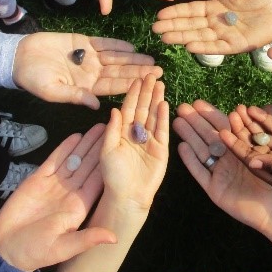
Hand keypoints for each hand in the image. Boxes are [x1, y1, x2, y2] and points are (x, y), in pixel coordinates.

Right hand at [0, 128, 115, 271]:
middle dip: (100, 148)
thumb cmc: (35, 252)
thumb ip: (88, 239)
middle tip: (114, 129)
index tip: (121, 150)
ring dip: (86, 144)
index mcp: (79, 207)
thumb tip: (115, 238)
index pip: (98, 182)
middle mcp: (70, 193)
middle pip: (89, 166)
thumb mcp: (63, 248)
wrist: (5, 249)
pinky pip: (54, 160)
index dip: (109, 165)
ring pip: (74, 160)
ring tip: (98, 127)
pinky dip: (64, 148)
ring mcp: (54, 185)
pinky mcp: (38, 180)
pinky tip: (75, 136)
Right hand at [12, 33, 163, 108]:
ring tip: (151, 59)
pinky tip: (132, 45)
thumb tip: (95, 106)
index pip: (113, 86)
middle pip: (119, 72)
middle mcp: (91, 73)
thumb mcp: (51, 91)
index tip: (148, 84)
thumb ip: (74, 96)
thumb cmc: (32, 78)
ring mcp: (88, 58)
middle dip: (138, 71)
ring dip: (133, 58)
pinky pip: (103, 43)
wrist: (18, 57)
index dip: (131, 84)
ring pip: (116, 58)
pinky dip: (117, 44)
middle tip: (159, 71)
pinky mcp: (82, 42)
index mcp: (86, 87)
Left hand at [99, 74, 168, 208]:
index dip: (133, 94)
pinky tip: (164, 103)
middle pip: (143, 108)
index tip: (137, 79)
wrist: (127, 196)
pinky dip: (164, 117)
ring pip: (154, 115)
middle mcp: (136, 133)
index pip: (129, 108)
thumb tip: (115, 110)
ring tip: (160, 83)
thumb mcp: (106, 151)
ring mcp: (150, 140)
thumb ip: (112, 130)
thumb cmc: (113, 176)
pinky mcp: (161, 148)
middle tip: (152, 74)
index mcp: (122, 132)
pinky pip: (162, 129)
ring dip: (156, 99)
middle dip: (147, 91)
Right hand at [152, 0, 271, 53]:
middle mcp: (217, 23)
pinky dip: (204, 47)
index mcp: (215, 8)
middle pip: (191, 25)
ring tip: (166, 38)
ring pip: (200, 37)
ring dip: (183, 37)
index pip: (191, 11)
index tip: (160, 15)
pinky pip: (217, 47)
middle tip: (155, 28)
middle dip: (173, 26)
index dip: (176, 13)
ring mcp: (225, 35)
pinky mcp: (236, 45)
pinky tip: (189, 46)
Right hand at [173, 100, 271, 232]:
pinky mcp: (214, 189)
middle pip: (208, 136)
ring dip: (189, 136)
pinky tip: (182, 146)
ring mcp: (220, 173)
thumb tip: (267, 105)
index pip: (222, 126)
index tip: (197, 102)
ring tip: (177, 122)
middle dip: (195, 122)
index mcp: (240, 147)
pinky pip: (200, 172)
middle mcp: (228, 159)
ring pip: (201, 151)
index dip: (210, 114)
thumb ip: (266, 128)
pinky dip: (191, 160)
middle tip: (181, 107)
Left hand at [221, 105, 271, 198]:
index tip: (222, 132)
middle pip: (252, 143)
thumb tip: (250, 161)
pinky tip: (254, 108)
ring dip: (250, 121)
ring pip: (261, 132)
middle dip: (239, 129)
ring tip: (239, 107)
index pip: (248, 157)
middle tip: (230, 113)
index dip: (234, 145)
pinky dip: (265, 117)